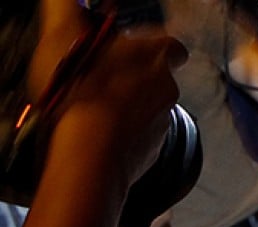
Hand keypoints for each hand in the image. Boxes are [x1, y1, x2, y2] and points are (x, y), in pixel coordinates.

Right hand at [34, 16, 187, 192]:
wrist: (90, 154)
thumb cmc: (79, 92)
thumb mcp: (64, 36)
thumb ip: (66, 9)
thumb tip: (65, 1)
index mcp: (154, 54)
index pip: (168, 42)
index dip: (146, 44)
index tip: (123, 48)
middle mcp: (167, 87)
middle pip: (155, 75)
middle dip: (132, 75)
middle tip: (98, 77)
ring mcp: (163, 121)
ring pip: (147, 106)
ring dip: (127, 104)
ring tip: (93, 106)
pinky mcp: (154, 149)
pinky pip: (141, 135)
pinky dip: (125, 132)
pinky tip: (99, 131)